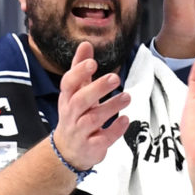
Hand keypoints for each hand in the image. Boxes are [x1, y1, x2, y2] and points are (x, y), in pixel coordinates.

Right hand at [53, 47, 131, 174]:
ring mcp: (80, 132)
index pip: (68, 83)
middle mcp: (71, 114)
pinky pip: (102, 139)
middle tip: (116, 78)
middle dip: (97, 88)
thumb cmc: (76, 114)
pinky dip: (115, 130)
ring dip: (110, 107)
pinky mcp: (91, 147)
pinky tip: (125, 119)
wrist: (68, 151)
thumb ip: (81, 69)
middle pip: (80, 101)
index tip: (92, 62)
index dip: (78, 72)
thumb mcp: (75, 92)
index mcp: (67, 98)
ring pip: (92, 119)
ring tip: (127, 97)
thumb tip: (86, 44)